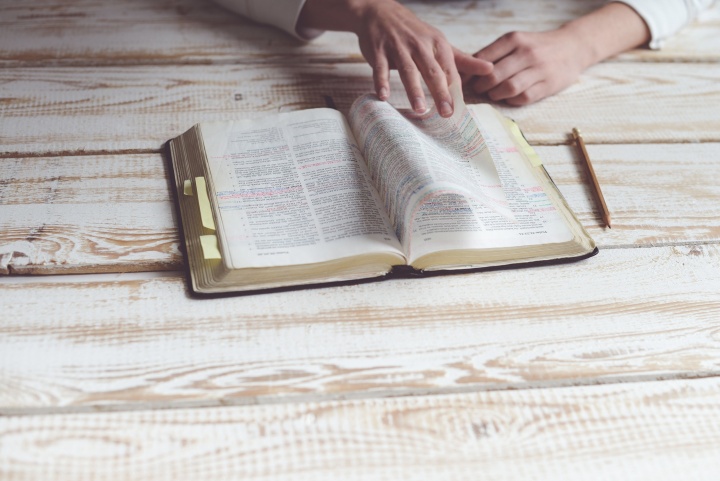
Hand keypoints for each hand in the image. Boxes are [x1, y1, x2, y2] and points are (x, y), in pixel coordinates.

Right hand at [353, 1, 492, 115]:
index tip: (458, 111)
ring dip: (414, 90)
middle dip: (440, 92)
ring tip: (420, 109)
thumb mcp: (439, 42)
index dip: (454, 91)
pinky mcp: (379, 50)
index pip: (449, 70)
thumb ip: (462, 59)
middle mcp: (419, 44)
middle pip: (432, 71)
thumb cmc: (413, 32)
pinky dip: (381, 81)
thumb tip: (489, 69)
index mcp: (437, 44)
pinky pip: (381, 68)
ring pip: (408, 70)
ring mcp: (398, 47)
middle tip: (446, 113)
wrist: (380, 11)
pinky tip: (383, 96)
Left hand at [467, 28, 590, 105]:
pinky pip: (523, 98)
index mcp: (515, 39)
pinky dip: (511, 101)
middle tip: (478, 89)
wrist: (573, 47)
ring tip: (493, 94)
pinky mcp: (548, 85)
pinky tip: (509, 98)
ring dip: (495, 94)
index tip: (465, 80)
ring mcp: (539, 69)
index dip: (471, 72)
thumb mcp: (517, 41)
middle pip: (494, 75)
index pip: (484, 58)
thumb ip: (494, 54)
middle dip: (481, 86)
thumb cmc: (537, 46)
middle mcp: (527, 52)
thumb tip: (466, 71)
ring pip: (508, 88)